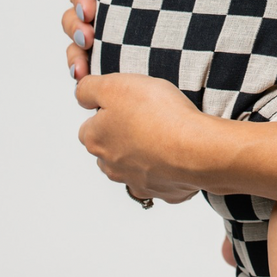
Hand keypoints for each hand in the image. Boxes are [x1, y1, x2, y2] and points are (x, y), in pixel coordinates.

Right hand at [62, 0, 120, 79]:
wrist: (207, 20)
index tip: (90, 10)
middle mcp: (103, 11)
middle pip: (72, 18)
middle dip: (74, 28)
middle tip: (87, 38)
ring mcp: (108, 37)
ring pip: (76, 46)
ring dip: (73, 55)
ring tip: (81, 68)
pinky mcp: (116, 60)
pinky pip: (91, 68)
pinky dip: (85, 73)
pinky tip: (86, 79)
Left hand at [75, 71, 202, 204]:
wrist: (195, 148)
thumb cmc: (158, 114)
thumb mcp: (115, 85)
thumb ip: (89, 88)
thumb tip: (80, 94)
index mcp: (95, 139)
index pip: (89, 125)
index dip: (108, 111)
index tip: (127, 103)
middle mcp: (110, 166)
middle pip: (110, 147)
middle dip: (124, 134)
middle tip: (148, 115)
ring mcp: (135, 182)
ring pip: (132, 166)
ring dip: (143, 153)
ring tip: (164, 134)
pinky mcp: (162, 192)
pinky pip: (160, 178)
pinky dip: (166, 168)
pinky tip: (178, 153)